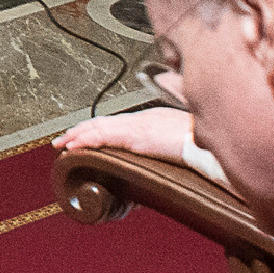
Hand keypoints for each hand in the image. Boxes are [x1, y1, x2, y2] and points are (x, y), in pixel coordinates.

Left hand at [55, 108, 199, 161]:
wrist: (210, 141)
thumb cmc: (202, 143)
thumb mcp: (183, 140)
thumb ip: (170, 144)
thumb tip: (167, 153)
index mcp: (151, 119)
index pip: (116, 122)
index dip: (96, 128)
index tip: (82, 134)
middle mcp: (140, 119)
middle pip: (102, 122)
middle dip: (81, 130)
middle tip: (64, 139)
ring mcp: (137, 126)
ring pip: (98, 128)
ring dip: (78, 136)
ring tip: (63, 143)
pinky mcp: (136, 136)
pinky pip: (104, 137)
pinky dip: (86, 140)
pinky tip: (75, 146)